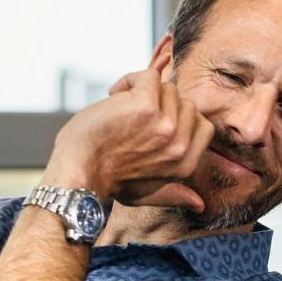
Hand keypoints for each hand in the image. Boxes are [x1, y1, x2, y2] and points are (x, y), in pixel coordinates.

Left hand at [44, 69, 216, 211]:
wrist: (78, 173)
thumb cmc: (108, 181)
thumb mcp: (147, 193)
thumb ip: (175, 194)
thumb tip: (200, 205)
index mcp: (185, 164)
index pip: (203, 126)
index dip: (178, 118)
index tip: (150, 125)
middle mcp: (179, 145)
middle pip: (185, 102)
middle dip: (159, 104)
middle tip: (131, 118)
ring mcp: (165, 124)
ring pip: (168, 87)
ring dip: (142, 92)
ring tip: (120, 110)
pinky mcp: (146, 105)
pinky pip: (149, 75)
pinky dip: (130, 80)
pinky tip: (113, 96)